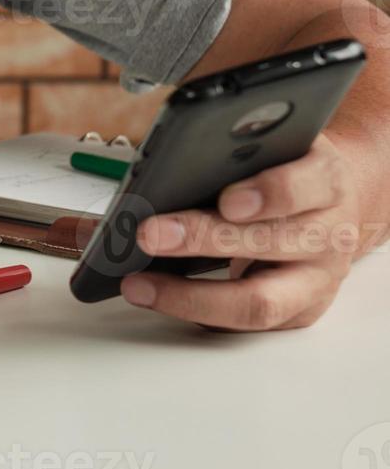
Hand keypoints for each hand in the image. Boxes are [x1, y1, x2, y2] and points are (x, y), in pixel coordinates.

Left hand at [121, 134, 367, 330]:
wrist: (331, 204)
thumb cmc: (288, 170)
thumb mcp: (273, 145)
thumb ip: (234, 151)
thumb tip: (166, 164)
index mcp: (325, 181)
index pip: (302, 187)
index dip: (267, 194)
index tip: (227, 200)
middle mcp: (327, 234)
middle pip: (269, 244)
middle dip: (203, 240)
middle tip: (149, 234)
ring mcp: (316, 279)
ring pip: (258, 301)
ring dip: (189, 295)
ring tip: (138, 284)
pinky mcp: (298, 311)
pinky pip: (244, 323)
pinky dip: (195, 312)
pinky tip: (157, 298)